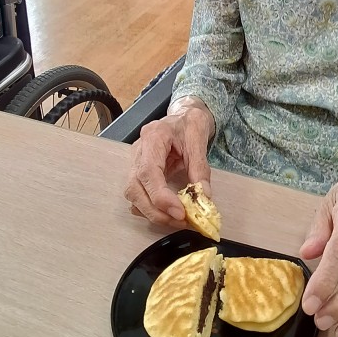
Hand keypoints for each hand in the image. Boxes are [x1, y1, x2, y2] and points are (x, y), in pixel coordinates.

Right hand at [124, 99, 213, 226]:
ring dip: (153, 212)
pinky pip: (137, 195)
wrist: (183, 115)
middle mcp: (138, 150)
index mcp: (153, 136)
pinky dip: (150, 208)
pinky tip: (167, 212)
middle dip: (156, 210)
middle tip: (180, 220)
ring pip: (133, 194)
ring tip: (177, 219)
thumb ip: (200, 169)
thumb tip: (204, 197)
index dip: (160, 196)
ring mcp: (135, 161)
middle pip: (135, 187)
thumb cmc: (189, 123)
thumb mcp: (199, 140)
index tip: (179, 212)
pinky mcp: (138, 172)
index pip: (148, 171)